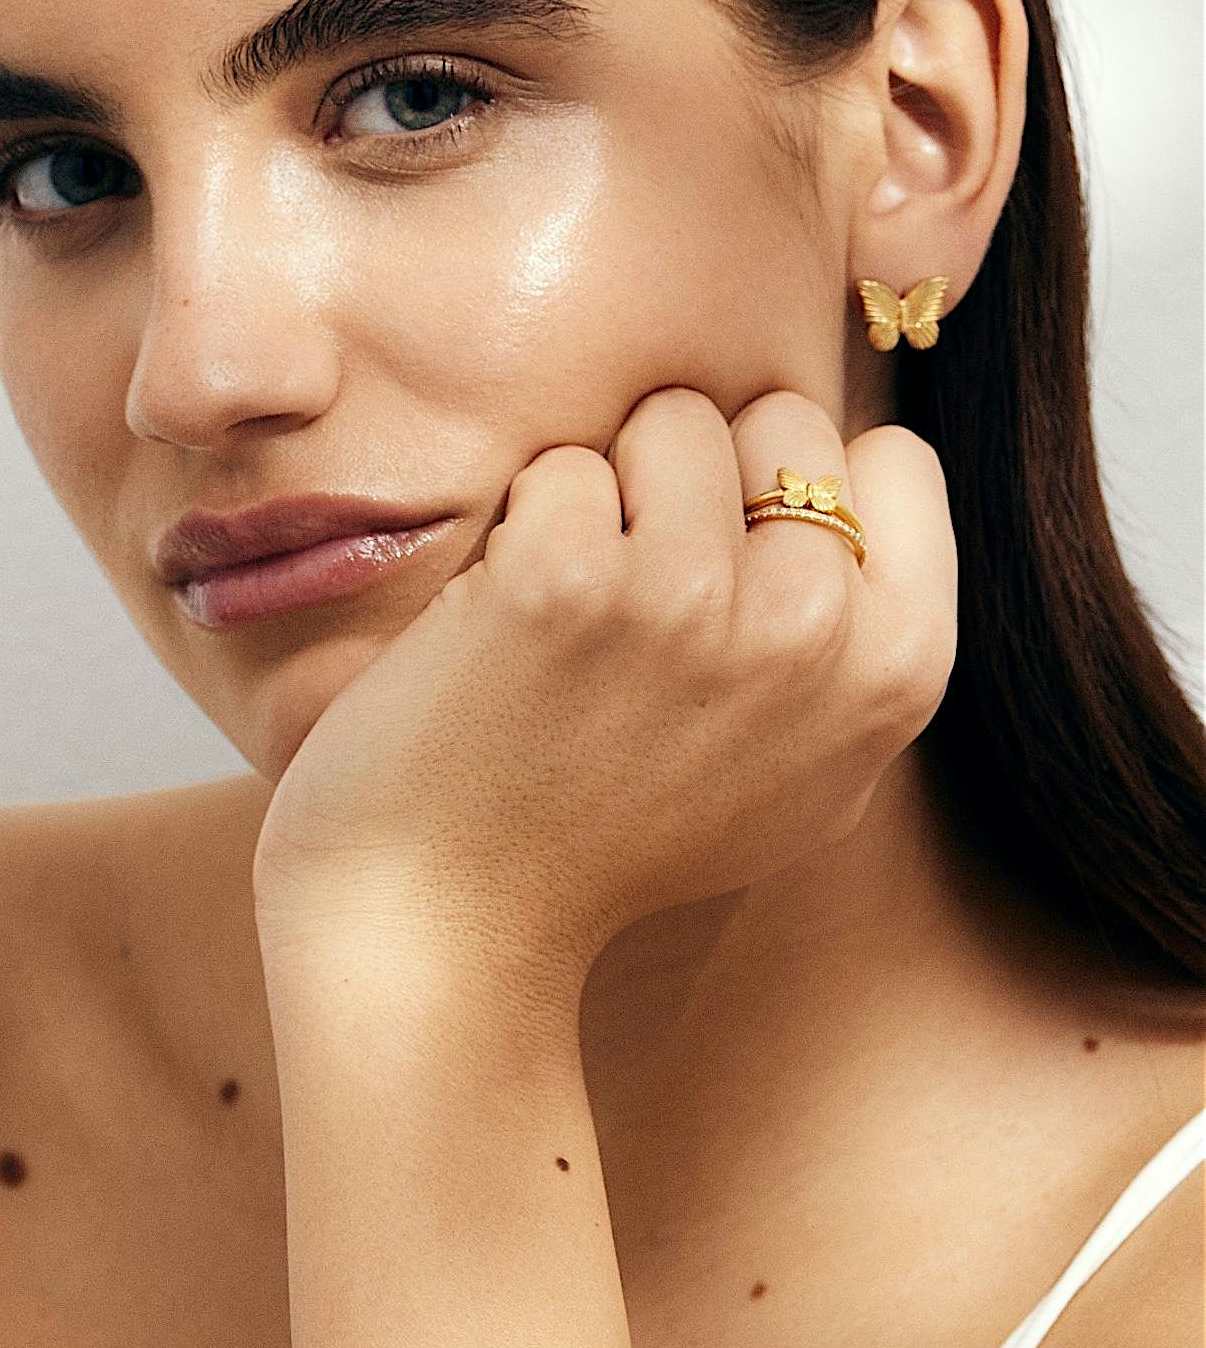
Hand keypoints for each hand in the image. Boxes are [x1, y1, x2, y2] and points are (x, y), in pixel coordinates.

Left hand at [251, 385, 958, 988]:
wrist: (452, 929)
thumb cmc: (614, 847)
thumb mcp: (805, 779)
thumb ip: (858, 646)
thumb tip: (864, 488)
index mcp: (896, 674)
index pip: (895, 458)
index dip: (804, 491)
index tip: (743, 562)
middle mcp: (811, 629)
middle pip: (777, 418)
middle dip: (707, 477)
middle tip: (647, 590)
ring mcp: (689, 598)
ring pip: (669, 420)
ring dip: (611, 491)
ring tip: (579, 609)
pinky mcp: (566, 577)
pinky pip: (562, 465)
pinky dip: (523, 527)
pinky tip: (508, 624)